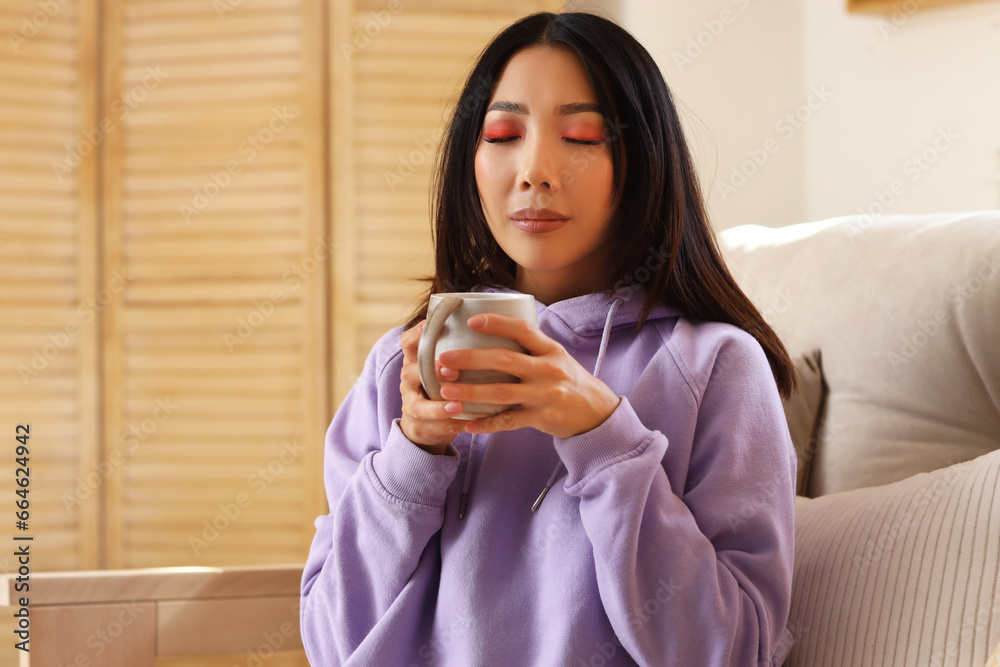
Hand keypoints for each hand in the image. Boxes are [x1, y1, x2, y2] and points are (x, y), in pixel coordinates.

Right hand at [398, 320, 467, 454]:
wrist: (428, 424)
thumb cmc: (445, 385)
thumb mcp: (447, 365)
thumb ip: (462, 350)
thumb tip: (498, 323)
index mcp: (416, 361)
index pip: (409, 341)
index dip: (418, 332)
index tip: (432, 324)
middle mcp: (410, 381)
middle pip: (409, 372)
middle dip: (431, 371)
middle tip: (452, 371)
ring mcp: (411, 404)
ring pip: (417, 405)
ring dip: (438, 406)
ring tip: (458, 405)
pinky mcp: (418, 426)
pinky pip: (431, 427)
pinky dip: (448, 426)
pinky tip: (465, 424)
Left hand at [436, 314, 620, 438]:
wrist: (597, 412)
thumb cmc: (569, 380)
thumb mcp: (557, 356)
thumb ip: (531, 346)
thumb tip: (493, 329)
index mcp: (550, 350)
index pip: (522, 330)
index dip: (497, 323)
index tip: (472, 321)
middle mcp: (548, 370)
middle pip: (504, 360)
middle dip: (471, 359)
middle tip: (443, 359)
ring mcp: (544, 395)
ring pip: (502, 393)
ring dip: (471, 392)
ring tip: (445, 391)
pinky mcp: (542, 418)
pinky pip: (509, 422)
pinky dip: (487, 424)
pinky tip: (467, 424)